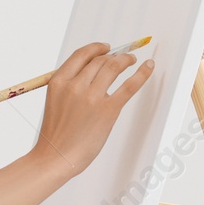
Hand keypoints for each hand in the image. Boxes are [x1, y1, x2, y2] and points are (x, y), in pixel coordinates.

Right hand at [30, 41, 154, 178]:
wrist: (56, 157)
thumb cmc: (56, 134)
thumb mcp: (55, 101)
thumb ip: (70, 86)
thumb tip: (94, 73)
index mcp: (59, 82)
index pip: (81, 55)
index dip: (96, 48)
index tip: (106, 47)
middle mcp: (75, 85)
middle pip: (99, 60)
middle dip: (113, 56)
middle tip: (122, 59)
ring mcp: (92, 97)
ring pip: (114, 66)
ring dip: (126, 60)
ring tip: (132, 61)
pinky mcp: (108, 110)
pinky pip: (129, 85)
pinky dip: (141, 73)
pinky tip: (148, 67)